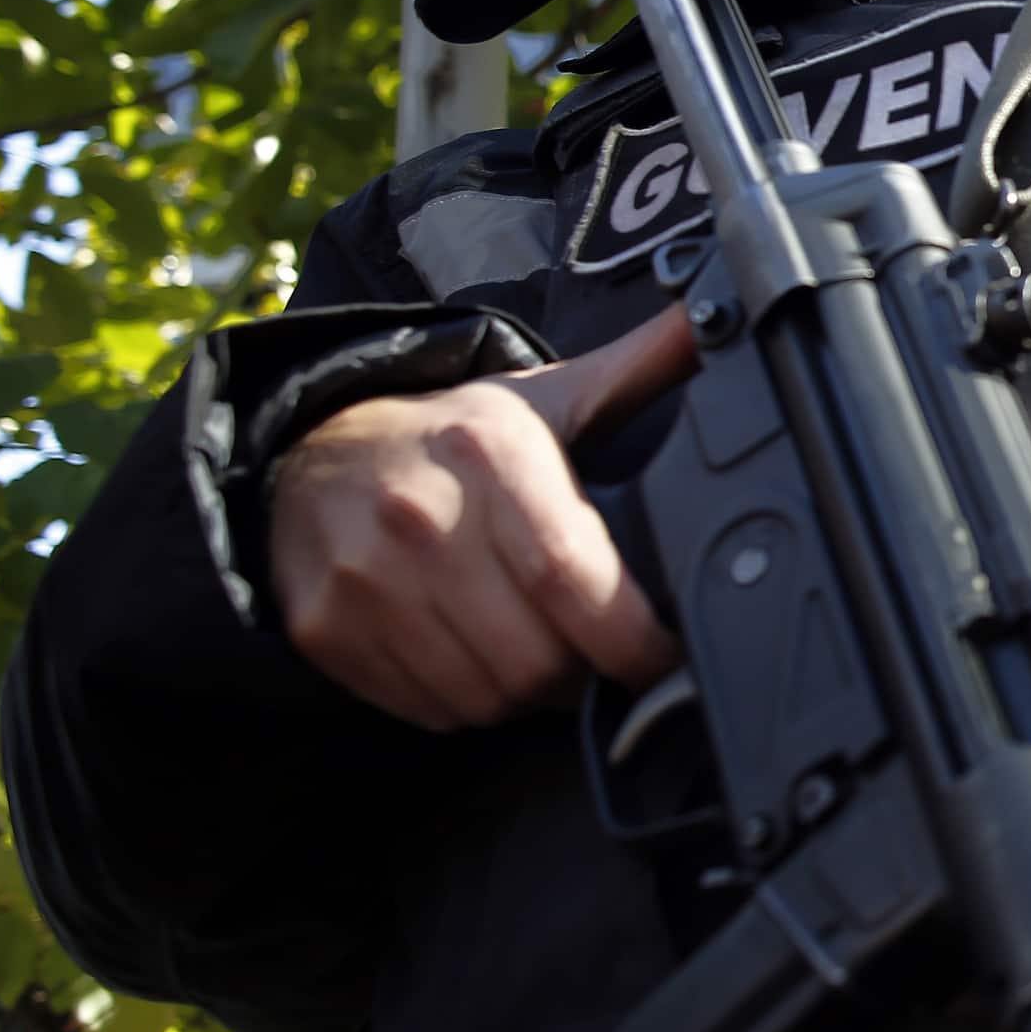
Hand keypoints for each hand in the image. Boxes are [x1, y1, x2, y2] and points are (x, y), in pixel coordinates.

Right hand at [268, 307, 697, 730]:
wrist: (313, 451)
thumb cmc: (454, 435)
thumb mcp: (547, 397)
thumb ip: (640, 367)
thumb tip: (717, 320)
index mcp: (489, 454)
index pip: (570, 575)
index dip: (632, 639)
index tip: (662, 654)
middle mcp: (420, 516)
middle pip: (537, 658)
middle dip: (585, 671)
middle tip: (593, 646)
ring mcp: (364, 579)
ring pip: (487, 696)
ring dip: (528, 692)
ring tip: (535, 644)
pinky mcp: (325, 629)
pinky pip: (430, 711)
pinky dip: (468, 702)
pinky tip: (475, 652)